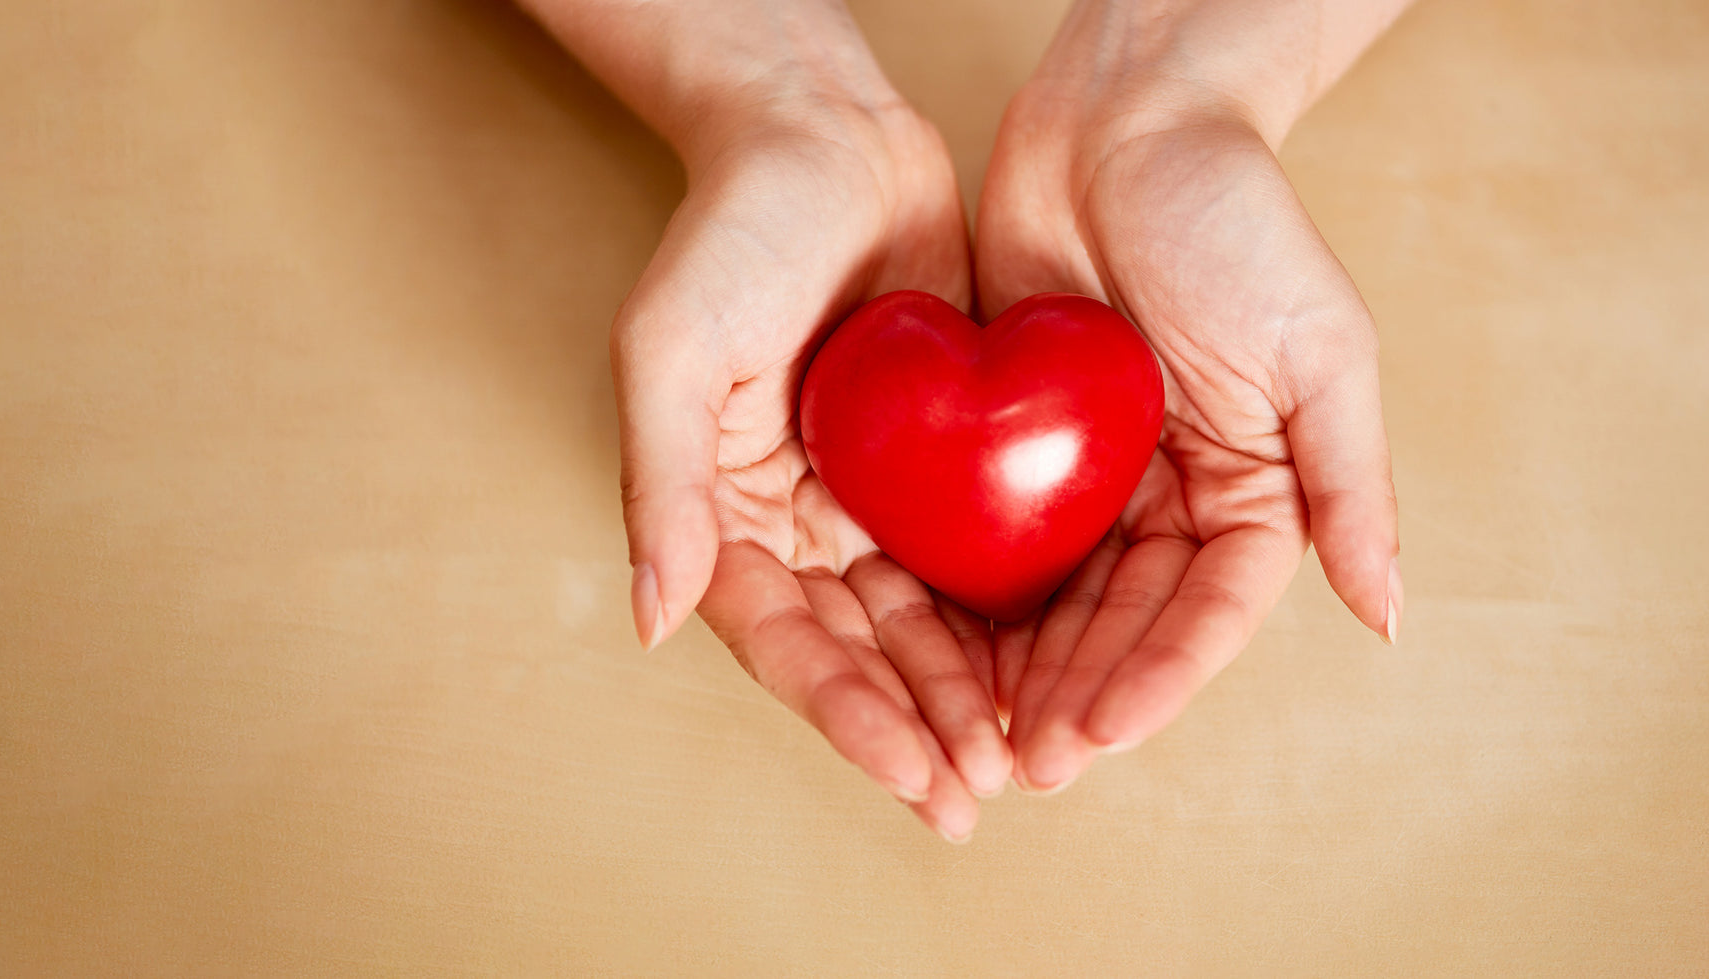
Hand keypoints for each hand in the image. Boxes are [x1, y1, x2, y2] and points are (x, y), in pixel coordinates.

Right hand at [524, 0, 1008, 839]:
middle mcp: (799, 524)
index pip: (789, 642)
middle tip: (981, 797)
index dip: (849, 717)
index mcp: (728, 515)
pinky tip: (1056, 665)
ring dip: (968, 696)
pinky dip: (1009, 617)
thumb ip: (663, 485)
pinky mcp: (939, 464)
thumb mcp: (673, 349)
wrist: (825, 136)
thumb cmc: (732, 232)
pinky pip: (976, 557)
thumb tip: (652, 620)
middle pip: (860, 654)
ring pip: (924, 624)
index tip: (917, 775)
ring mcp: (872, 499)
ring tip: (1025, 761)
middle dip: (919, 730)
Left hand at [975, 0, 1407, 793]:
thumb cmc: (1236, 217)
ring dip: (1025, 670)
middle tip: (1028, 761)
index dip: (1158, 675)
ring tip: (982, 736)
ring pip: (1058, 597)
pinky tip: (935, 647)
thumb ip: (1348, 486)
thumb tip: (1390, 616)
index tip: (1100, 730)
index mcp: (1251, 485)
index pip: (1207, 609)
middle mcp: (1173, 492)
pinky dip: (970, 597)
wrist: (1125, 115)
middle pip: (1127, 621)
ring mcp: (1092, 472)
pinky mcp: (1015, 439)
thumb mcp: (1319, 349)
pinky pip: (990, 534)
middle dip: (1081, 692)